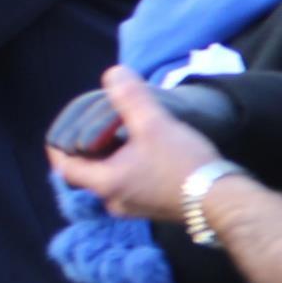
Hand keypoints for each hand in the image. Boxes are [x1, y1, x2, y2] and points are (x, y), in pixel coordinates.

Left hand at [47, 67, 224, 222]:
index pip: (65, 167)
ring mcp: (135, 208)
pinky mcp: (154, 208)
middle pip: (88, 173)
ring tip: (123, 134)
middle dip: (91, 149)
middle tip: (98, 126)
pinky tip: (146, 152)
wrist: (222, 200)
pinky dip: (129, 168)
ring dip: (112, 158)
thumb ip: (130, 97)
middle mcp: (114, 201)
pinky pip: (131, 185)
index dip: (59, 147)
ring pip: (111, 179)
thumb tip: (113, 74)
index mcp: (106, 184)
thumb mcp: (154, 124)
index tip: (62, 130)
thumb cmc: (183, 164)